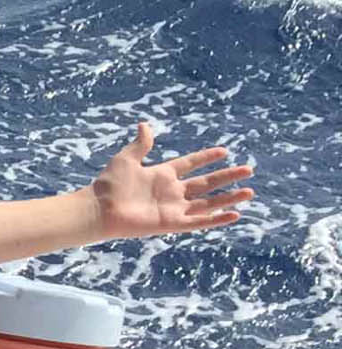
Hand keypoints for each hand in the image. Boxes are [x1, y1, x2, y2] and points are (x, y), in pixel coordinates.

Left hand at [89, 123, 253, 239]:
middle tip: (249, 169)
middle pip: (206, 183)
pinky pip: (199, 221)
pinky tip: (235, 214)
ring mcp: (172, 208)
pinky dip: (216, 219)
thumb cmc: (109, 184)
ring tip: (250, 191)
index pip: (190, 164)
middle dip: (227, 177)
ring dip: (229, 198)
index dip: (206, 158)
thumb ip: (140, 144)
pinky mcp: (171, 223)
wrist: (98, 209)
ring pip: (208, 202)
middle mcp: (171, 192)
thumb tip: (144, 125)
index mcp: (161, 174)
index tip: (224, 151)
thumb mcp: (127, 159)